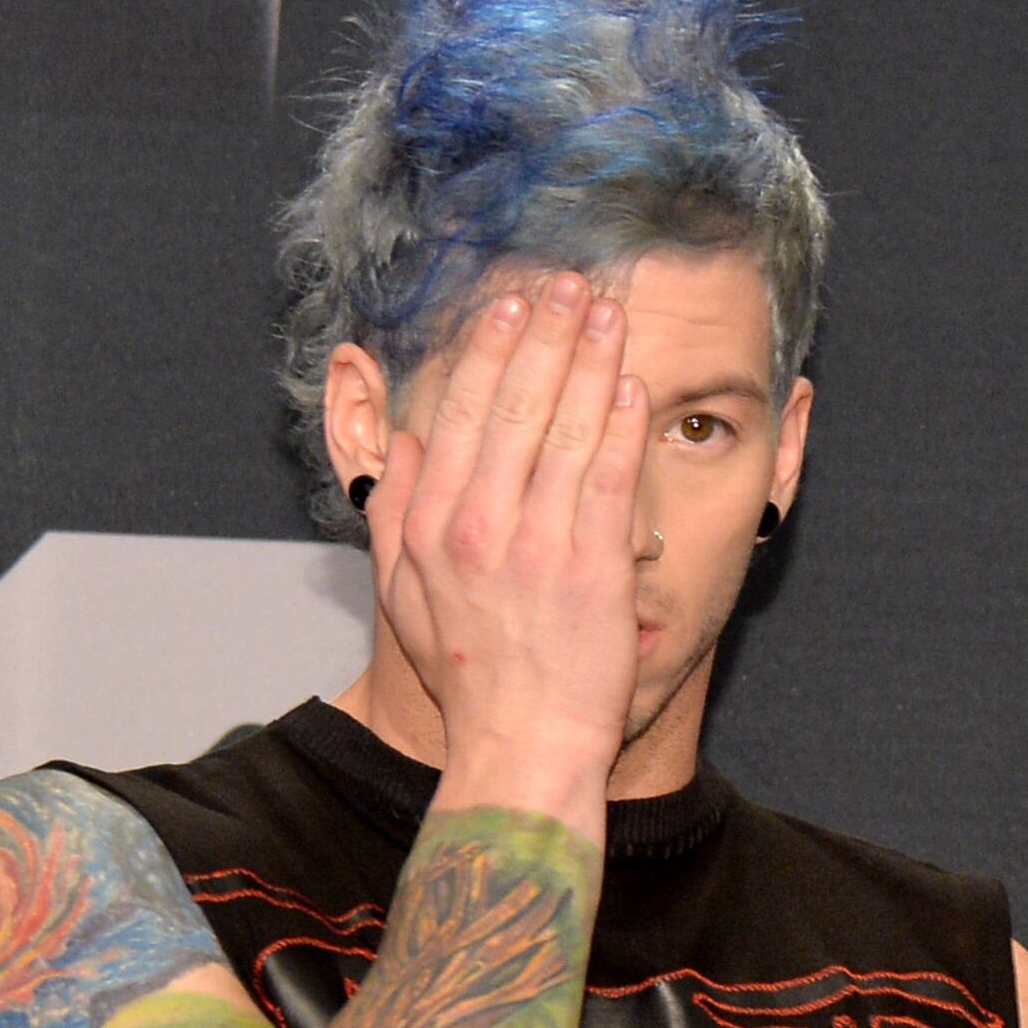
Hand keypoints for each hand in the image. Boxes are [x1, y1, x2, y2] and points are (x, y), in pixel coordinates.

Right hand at [366, 271, 648, 772]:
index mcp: (435, 524)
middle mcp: (482, 526)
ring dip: (590, 362)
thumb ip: (396, 515)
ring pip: (568, 432)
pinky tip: (632, 385)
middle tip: (569, 283)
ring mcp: (540, 546)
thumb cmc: (469, 675)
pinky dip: (621, 428)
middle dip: (546, 334)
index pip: (463, 415)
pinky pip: (611, 482)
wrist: (520, 744)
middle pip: (517, 407)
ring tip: (607, 312)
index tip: (510, 305)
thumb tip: (402, 444)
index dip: (491, 351)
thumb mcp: (404, 595)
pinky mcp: (595, 571)